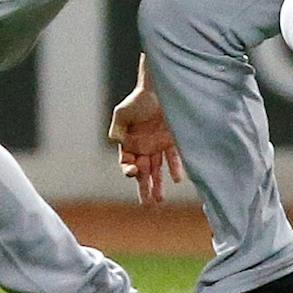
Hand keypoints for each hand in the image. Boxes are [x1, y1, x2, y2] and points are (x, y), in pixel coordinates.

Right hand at [108, 86, 183, 204]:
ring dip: (158, 185)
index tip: (134, 172)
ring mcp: (157, 145)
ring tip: (160, 200)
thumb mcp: (123, 112)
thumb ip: (117, 127)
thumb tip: (116, 141)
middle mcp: (142, 147)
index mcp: (129, 143)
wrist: (160, 86)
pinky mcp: (171, 140)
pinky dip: (174, 168)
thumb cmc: (138, 98)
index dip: (129, 171)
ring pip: (156, 170)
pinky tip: (177, 179)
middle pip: (142, 173)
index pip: (126, 164)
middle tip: (147, 205)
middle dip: (144, 189)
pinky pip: (172, 157)